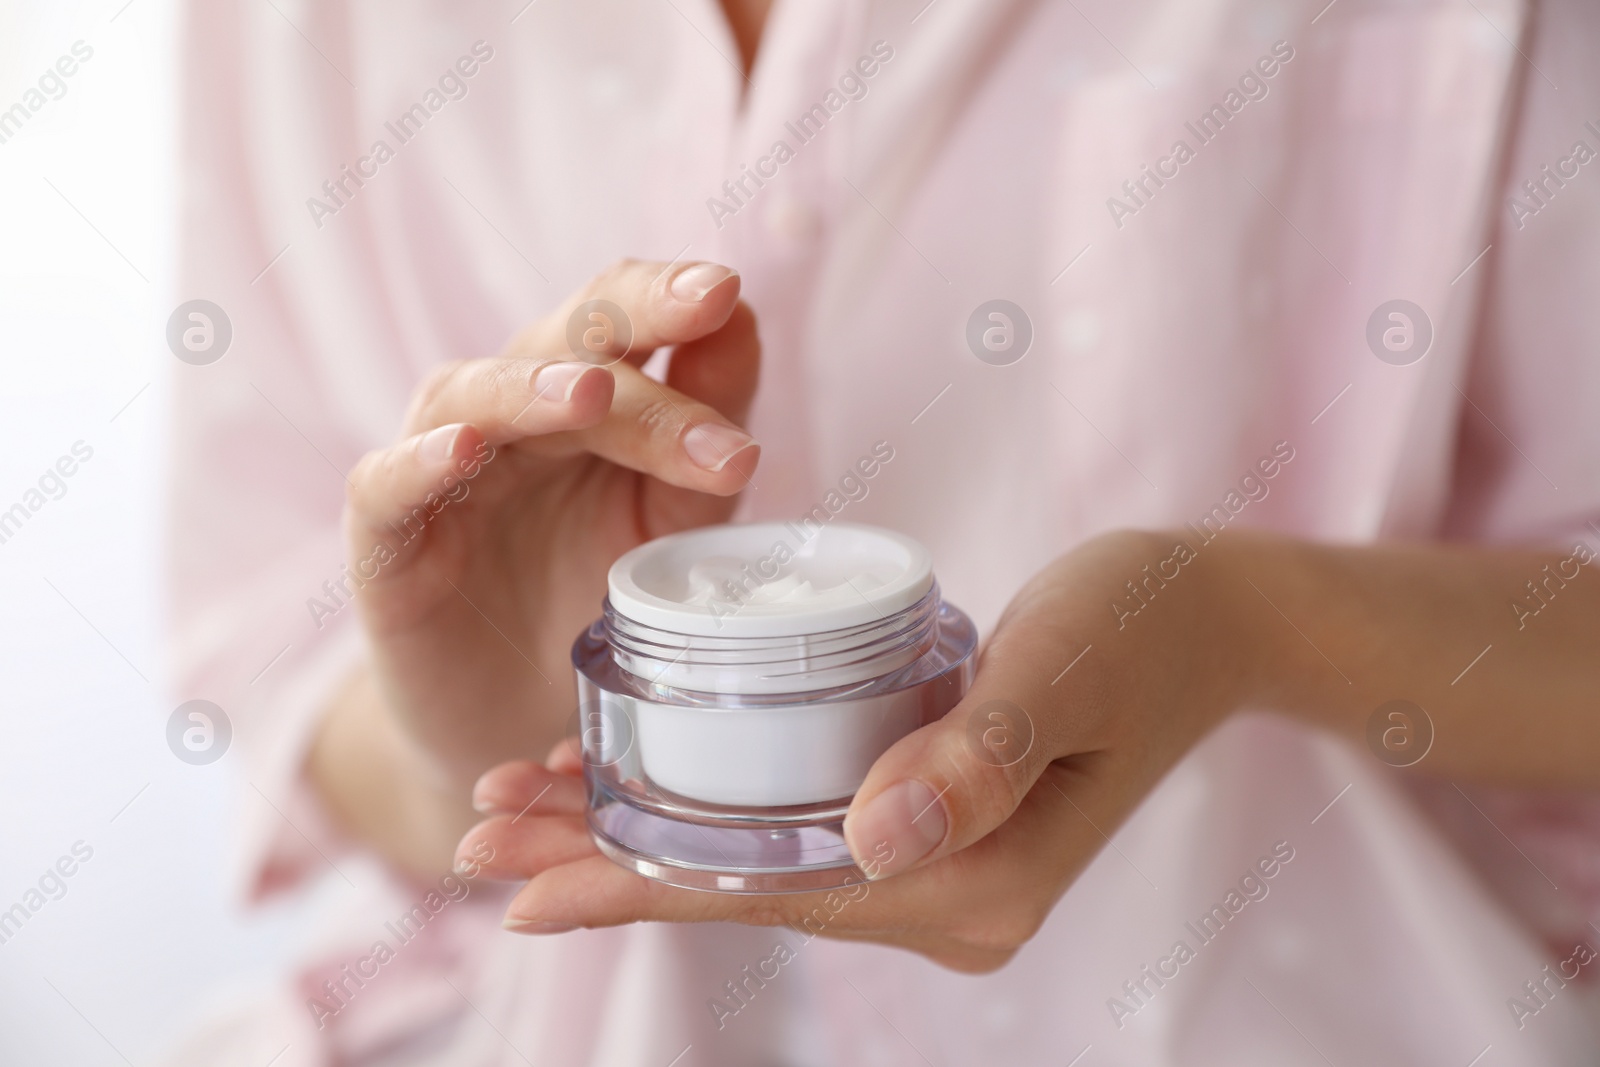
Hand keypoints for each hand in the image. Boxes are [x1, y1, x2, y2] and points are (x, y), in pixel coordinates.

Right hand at [317, 260, 760, 868]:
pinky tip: (463, 450)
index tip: (726, 291)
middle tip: (703, 304)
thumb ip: (702, 429)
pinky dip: (421, 461)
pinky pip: (389, 484)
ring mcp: (442, 470)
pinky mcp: (385, 540)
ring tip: (592, 394)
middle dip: (633, 318)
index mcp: (584, 397)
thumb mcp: (671, 515)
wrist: (520, 715)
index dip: (667, 296)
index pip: (620, 316)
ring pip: (475, 395)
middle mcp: (511, 413)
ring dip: (534, 389)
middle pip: (563, 340)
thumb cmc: (595, 596)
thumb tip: (742, 319)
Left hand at [458, 530, 1256, 971]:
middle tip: (477, 839)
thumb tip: (874, 845)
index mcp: (975, 882)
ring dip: (645, 841)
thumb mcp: (1062, 668)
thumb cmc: (1140, 622)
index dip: (637, 876)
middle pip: (746, 890)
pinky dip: (712, 818)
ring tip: (525, 811)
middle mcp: (949, 903)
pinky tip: (637, 792)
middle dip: (607, 865)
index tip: (516, 866)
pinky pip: (797, 838)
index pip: (770, 890)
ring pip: (760, 867)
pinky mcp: (930, 828)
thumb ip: (979, 756)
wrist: (1208, 617)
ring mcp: (940, 873)